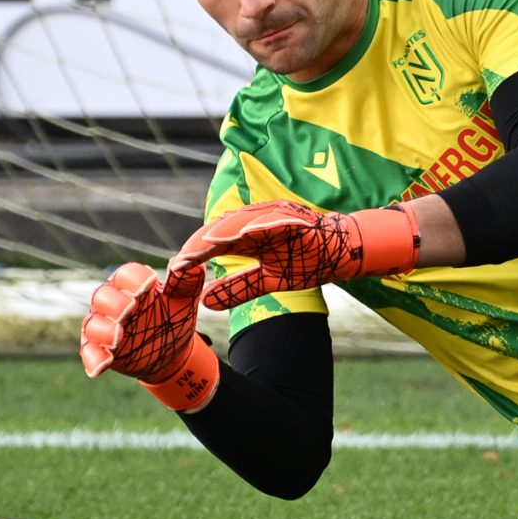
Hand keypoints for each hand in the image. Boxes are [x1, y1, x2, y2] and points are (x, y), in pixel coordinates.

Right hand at [79, 252, 218, 410]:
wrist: (172, 353)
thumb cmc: (174, 318)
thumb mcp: (184, 299)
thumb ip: (187, 280)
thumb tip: (187, 262)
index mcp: (133, 285)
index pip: (126, 274)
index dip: (135, 278)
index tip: (150, 284)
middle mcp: (114, 302)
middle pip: (103, 296)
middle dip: (115, 303)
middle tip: (129, 309)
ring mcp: (105, 326)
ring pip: (93, 324)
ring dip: (103, 330)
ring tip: (118, 337)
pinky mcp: (100, 349)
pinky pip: (90, 352)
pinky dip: (94, 359)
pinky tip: (102, 366)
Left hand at [185, 200, 420, 309]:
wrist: (342, 253)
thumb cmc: (305, 263)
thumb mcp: (268, 281)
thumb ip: (238, 288)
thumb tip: (206, 302)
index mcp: (248, 236)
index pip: (214, 244)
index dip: (195, 255)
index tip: (175, 271)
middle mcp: (256, 222)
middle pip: (221, 229)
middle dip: (199, 244)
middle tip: (180, 261)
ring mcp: (274, 216)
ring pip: (240, 221)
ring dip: (220, 233)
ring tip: (201, 246)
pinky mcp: (292, 218)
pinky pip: (270, 220)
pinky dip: (253, 226)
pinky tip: (237, 236)